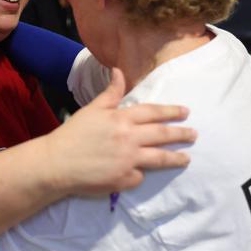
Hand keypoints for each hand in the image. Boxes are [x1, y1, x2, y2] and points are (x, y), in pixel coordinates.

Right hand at [45, 68, 195, 195]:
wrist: (56, 163)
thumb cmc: (72, 134)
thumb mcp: (92, 109)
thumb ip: (111, 93)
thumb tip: (119, 71)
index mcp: (121, 118)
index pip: (154, 113)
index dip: (171, 111)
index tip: (185, 112)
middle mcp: (129, 138)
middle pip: (162, 135)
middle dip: (181, 134)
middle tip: (194, 134)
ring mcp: (128, 160)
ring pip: (159, 158)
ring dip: (175, 157)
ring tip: (186, 158)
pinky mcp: (124, 179)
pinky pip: (139, 176)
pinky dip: (139, 174)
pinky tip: (137, 173)